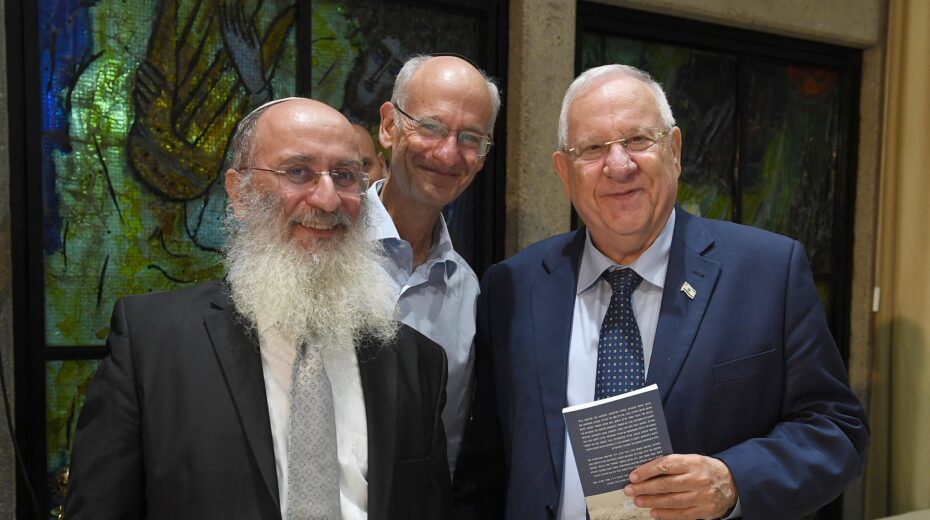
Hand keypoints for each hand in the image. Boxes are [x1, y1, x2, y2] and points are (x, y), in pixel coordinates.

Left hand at [622, 454, 736, 519]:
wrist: (733, 482)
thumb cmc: (706, 469)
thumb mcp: (692, 460)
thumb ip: (673, 465)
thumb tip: (646, 471)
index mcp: (692, 462)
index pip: (665, 465)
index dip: (647, 471)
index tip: (633, 476)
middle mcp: (697, 479)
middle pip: (666, 484)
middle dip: (645, 488)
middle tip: (630, 490)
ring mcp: (702, 496)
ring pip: (672, 501)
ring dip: (652, 502)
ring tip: (638, 501)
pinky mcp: (705, 510)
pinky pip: (682, 514)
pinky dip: (666, 514)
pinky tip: (654, 512)